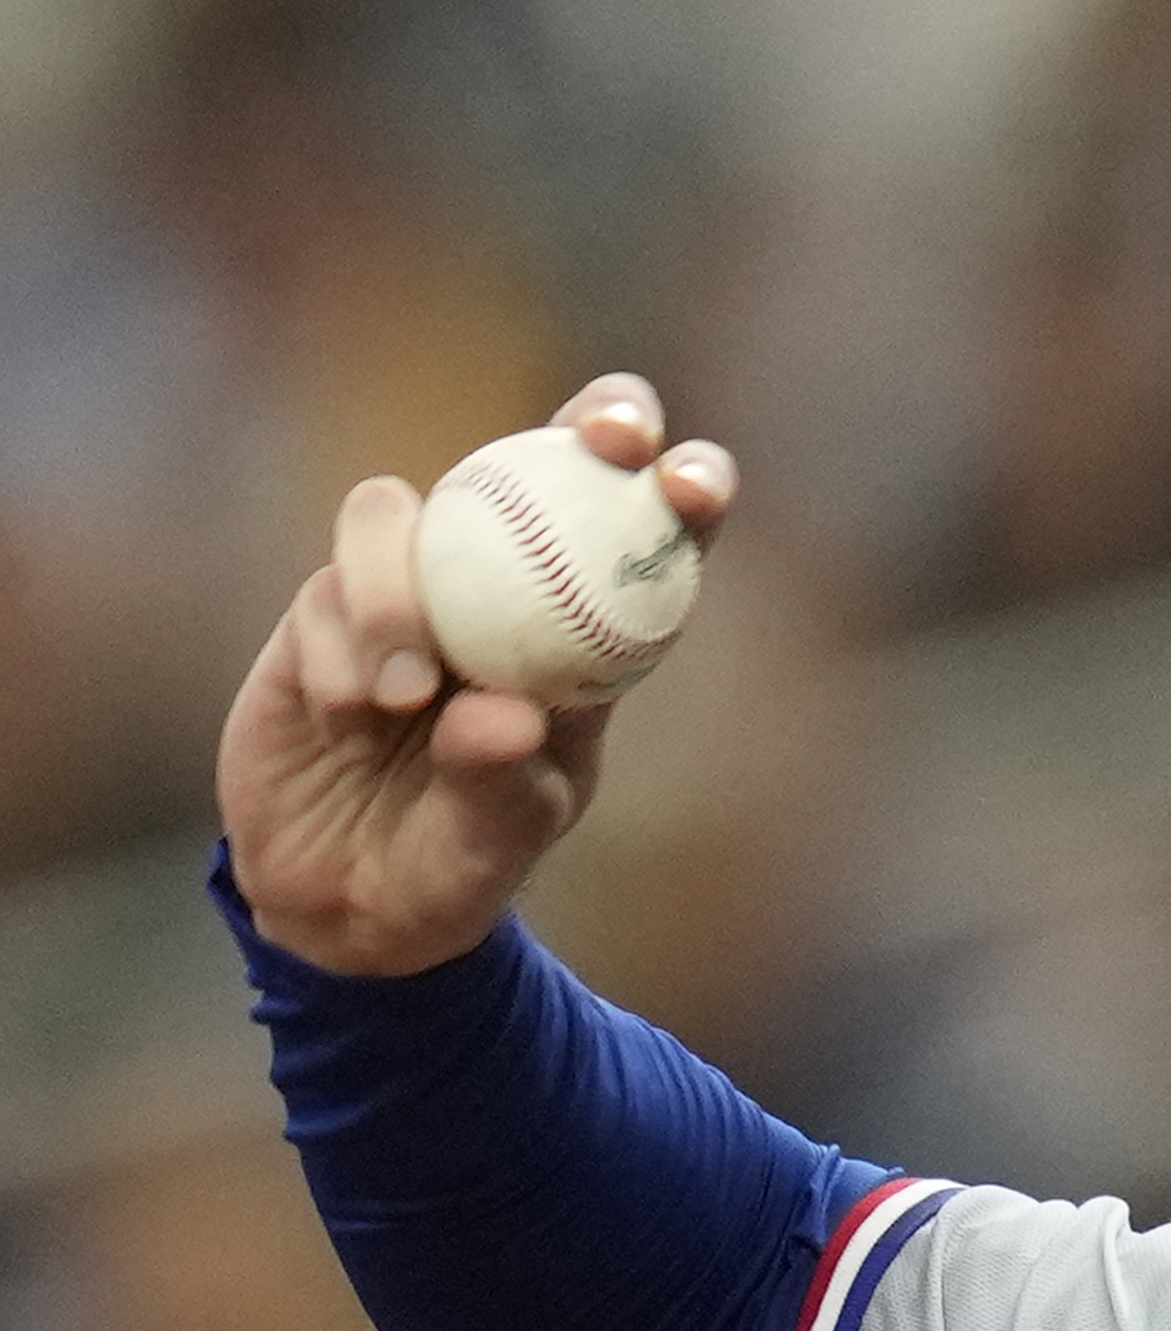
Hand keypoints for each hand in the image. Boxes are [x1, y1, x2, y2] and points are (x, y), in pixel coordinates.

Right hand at [215, 370, 735, 977]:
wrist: (350, 903)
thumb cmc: (460, 864)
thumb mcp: (500, 839)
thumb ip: (501, 780)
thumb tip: (502, 713)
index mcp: (581, 640)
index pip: (643, 542)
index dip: (678, 489)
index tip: (689, 482)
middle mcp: (495, 593)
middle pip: (540, 466)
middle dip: (584, 427)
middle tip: (602, 440)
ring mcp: (403, 594)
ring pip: (398, 519)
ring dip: (400, 596)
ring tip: (403, 700)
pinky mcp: (321, 615)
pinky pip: (326, 596)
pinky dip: (342, 652)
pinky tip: (351, 715)